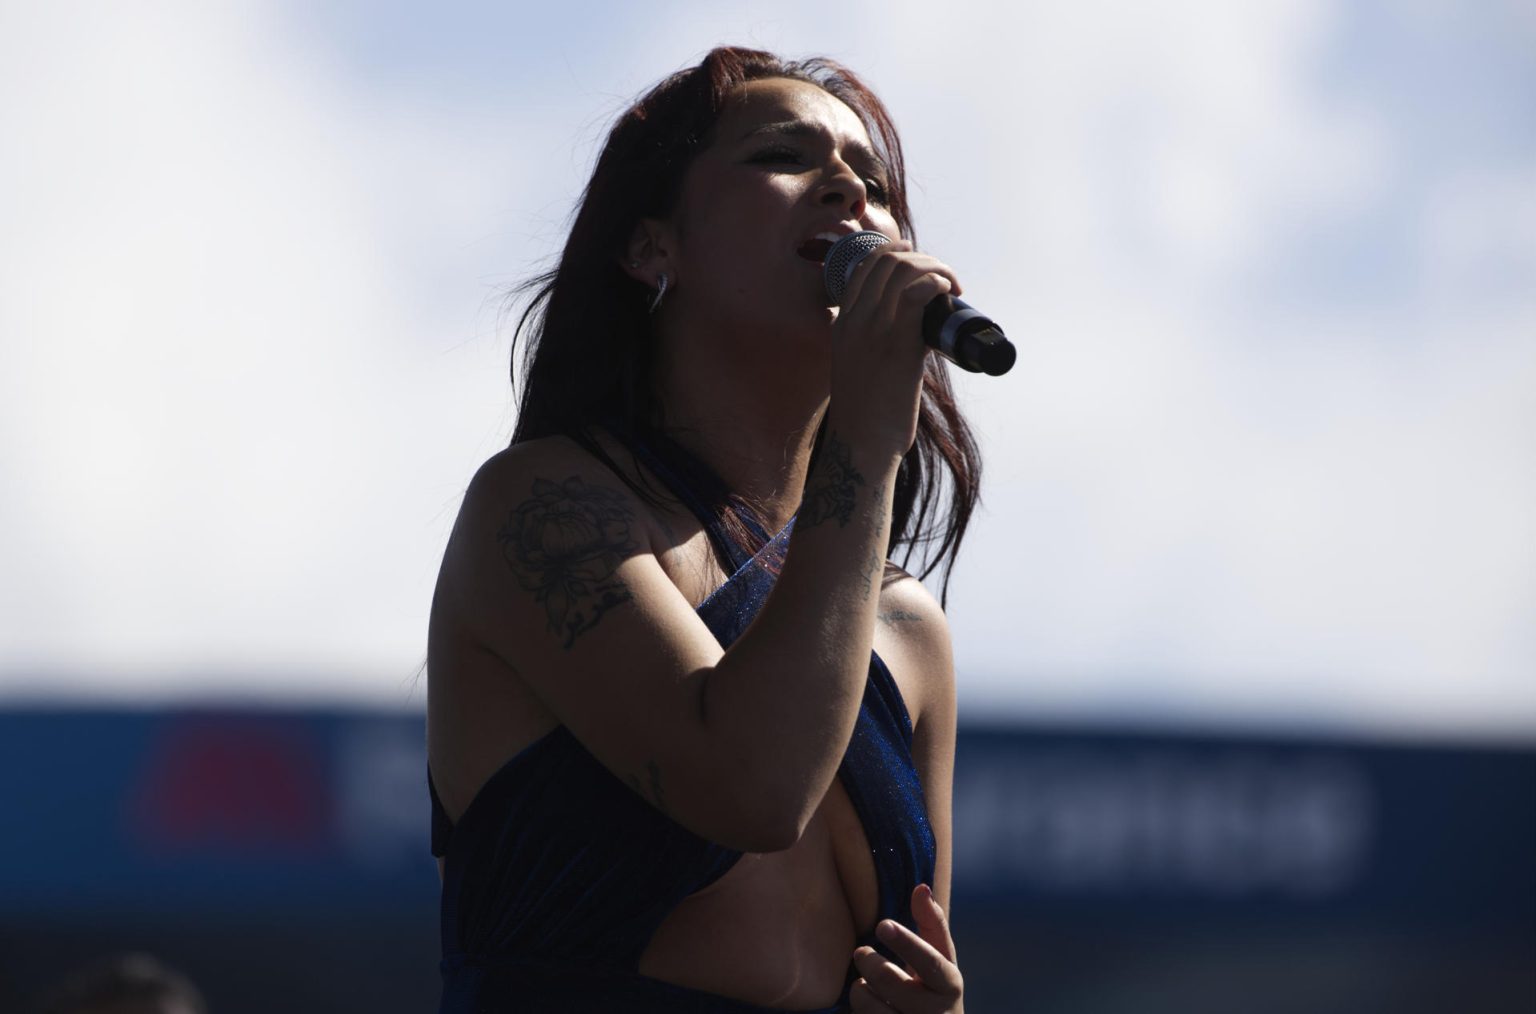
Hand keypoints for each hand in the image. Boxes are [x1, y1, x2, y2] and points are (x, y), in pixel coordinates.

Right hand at [828, 241, 959, 457]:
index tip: (921, 263)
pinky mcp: (898, 345)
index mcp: (843, 325)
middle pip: (886, 261)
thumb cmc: (867, 416)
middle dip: (923, 259)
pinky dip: (937, 282)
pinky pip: (917, 293)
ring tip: (952, 287)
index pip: (864, 267)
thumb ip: (872, 347)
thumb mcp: (858, 369)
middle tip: (945, 280)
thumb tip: (912, 338)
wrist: (862, 446)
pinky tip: (948, 293)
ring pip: (904, 270)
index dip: (895, 254)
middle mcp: (854, 321)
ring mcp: (874, 330)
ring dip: (936, 268)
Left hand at [849, 883, 963, 1012]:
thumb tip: (921, 887)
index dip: (906, 943)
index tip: (882, 924)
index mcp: (950, 984)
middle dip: (869, 961)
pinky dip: (858, 1009)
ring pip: (868, 1003)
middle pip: (889, 980)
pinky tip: (871, 1008)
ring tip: (868, 985)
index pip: (930, 961)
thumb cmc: (934, 987)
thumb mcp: (940, 959)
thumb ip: (931, 924)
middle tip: (862, 952)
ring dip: (860, 988)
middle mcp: (936, 1013)